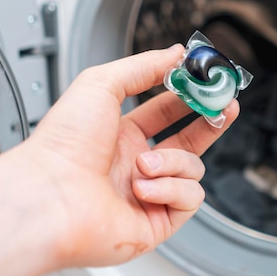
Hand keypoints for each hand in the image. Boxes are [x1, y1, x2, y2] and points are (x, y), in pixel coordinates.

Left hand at [22, 44, 239, 267]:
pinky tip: (144, 189)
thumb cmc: (63, 144)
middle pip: (189, 142)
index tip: (207, 83)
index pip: (166, 112)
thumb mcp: (101, 84)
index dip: (189, 98)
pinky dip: (169, 190)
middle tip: (227, 106)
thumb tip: (174, 53)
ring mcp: (147, 193)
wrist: (50, 197)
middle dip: (210, 123)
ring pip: (192, 169)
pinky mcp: (157, 221)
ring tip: (143, 165)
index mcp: (120, 135)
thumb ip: (142, 66)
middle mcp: (135, 164)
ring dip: (172, 163)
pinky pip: (189, 199)